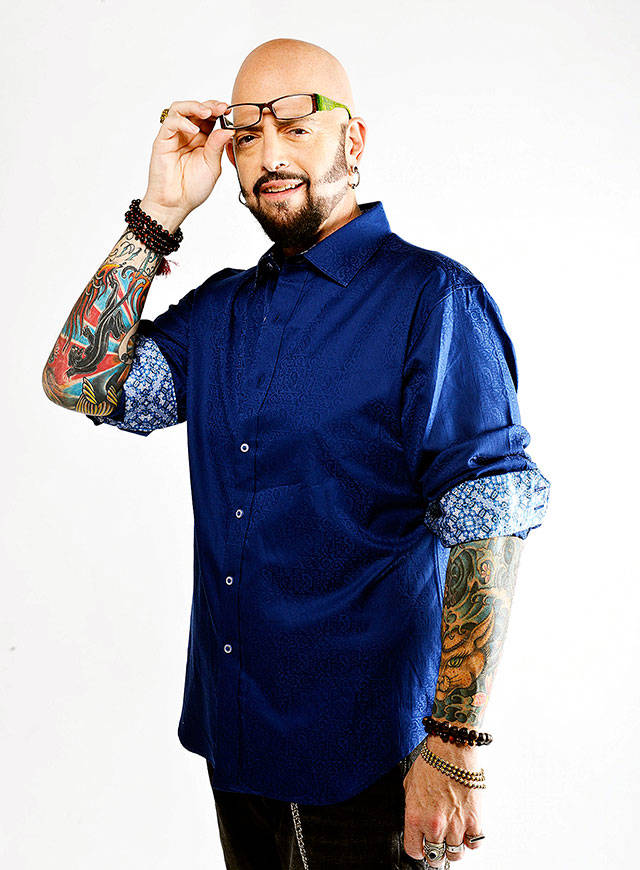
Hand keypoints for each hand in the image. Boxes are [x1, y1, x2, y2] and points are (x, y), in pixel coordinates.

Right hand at [141, 99, 235, 228]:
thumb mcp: (212, 166)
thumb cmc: (193, 188)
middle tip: (221, 108)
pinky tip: (194, 131)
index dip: (218, 110)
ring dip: (194, 106)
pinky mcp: (163, 140)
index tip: (228, 110)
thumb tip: (228, 129)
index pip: (209, 117)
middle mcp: (188, 134)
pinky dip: (182, 122)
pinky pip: (170, 122)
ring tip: (207, 113)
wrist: (176, 203)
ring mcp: (174, 136)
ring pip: (180, 109)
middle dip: (209, 105)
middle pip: (195, 109)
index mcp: (202, 139)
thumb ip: (217, 146)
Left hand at [402, 736, 484, 864]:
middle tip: (439, 844)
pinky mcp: (474, 820)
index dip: (418, 849)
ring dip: (455, 846)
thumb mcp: (410, 784)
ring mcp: (455, 824)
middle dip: (436, 852)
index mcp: (414, 817)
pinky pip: (475, 844)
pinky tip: (468, 829)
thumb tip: (417, 821)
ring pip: (456, 854)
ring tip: (454, 835)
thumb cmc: (431, 761)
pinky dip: (472, 840)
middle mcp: (434, 825)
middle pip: (436, 857)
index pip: (414, 851)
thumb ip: (412, 807)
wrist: (451, 748)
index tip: (422, 845)